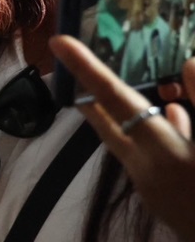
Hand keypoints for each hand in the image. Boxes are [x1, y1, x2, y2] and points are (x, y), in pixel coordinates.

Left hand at [49, 34, 194, 241]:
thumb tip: (188, 63)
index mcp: (161, 151)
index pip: (115, 98)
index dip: (87, 67)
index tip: (59, 41)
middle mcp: (145, 168)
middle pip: (108, 121)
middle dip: (90, 92)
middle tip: (71, 62)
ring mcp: (151, 187)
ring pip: (131, 138)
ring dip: (126, 113)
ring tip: (123, 86)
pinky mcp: (162, 199)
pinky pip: (150, 156)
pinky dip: (155, 134)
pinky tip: (175, 119)